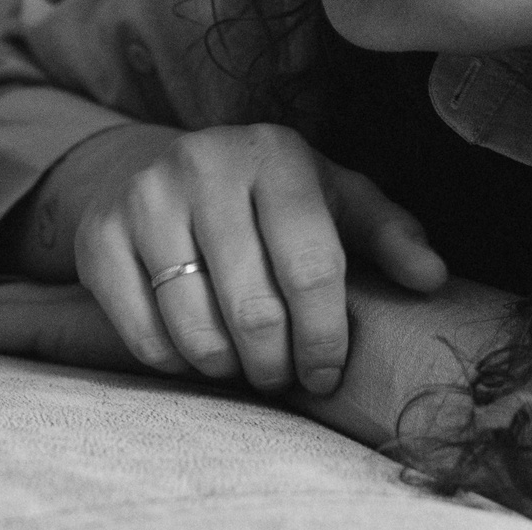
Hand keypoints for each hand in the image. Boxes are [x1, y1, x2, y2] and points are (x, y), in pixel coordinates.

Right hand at [72, 123, 444, 397]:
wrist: (160, 170)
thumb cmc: (267, 199)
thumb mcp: (334, 200)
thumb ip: (388, 235)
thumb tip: (432, 278)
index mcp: (276, 154)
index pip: (311, 266)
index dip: (325, 337)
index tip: (325, 373)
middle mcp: (205, 164)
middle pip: (253, 308)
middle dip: (276, 363)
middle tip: (281, 376)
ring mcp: (144, 197)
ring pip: (195, 328)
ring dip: (226, 367)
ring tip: (240, 363)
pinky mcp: (98, 234)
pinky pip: (143, 332)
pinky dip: (174, 360)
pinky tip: (192, 348)